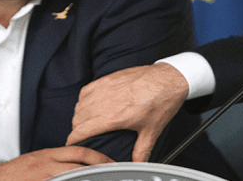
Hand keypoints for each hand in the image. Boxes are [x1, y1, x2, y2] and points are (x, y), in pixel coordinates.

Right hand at [0, 147, 112, 180]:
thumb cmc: (15, 172)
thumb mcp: (38, 159)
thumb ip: (58, 160)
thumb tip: (80, 164)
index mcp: (49, 155)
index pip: (81, 152)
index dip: (100, 157)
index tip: (112, 163)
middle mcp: (47, 166)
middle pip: (81, 167)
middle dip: (100, 171)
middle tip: (113, 175)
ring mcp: (44, 178)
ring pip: (73, 177)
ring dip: (87, 179)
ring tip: (101, 180)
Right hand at [67, 63, 188, 161]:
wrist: (169, 79)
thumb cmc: (161, 102)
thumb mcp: (151, 131)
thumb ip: (142, 150)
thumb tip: (138, 164)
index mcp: (114, 117)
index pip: (82, 130)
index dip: (74, 139)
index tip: (73, 144)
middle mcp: (106, 101)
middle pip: (78, 118)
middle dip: (77, 129)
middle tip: (82, 136)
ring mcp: (106, 88)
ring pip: (80, 104)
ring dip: (79, 115)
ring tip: (86, 122)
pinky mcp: (108, 79)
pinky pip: (86, 90)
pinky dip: (84, 99)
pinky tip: (90, 104)